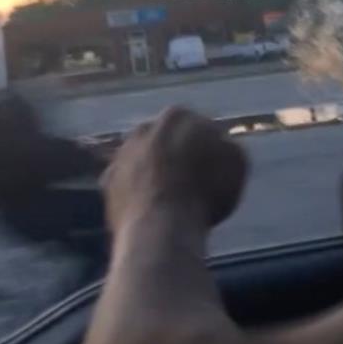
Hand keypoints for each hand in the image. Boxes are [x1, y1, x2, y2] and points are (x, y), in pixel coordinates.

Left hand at [101, 107, 247, 234]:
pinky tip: (151, 210)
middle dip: (175, 155)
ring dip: (153, 173)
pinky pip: (126, 185)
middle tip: (192, 181)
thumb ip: (226, 146)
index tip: (215, 166)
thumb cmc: (205, 192)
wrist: (162, 226)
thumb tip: (219, 144)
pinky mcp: (107, 182)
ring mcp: (121, 154)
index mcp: (177, 117)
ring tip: (172, 199)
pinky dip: (136, 193)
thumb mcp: (236, 162)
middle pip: (165, 140)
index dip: (208, 147)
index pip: (196, 126)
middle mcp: (143, 128)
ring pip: (142, 160)